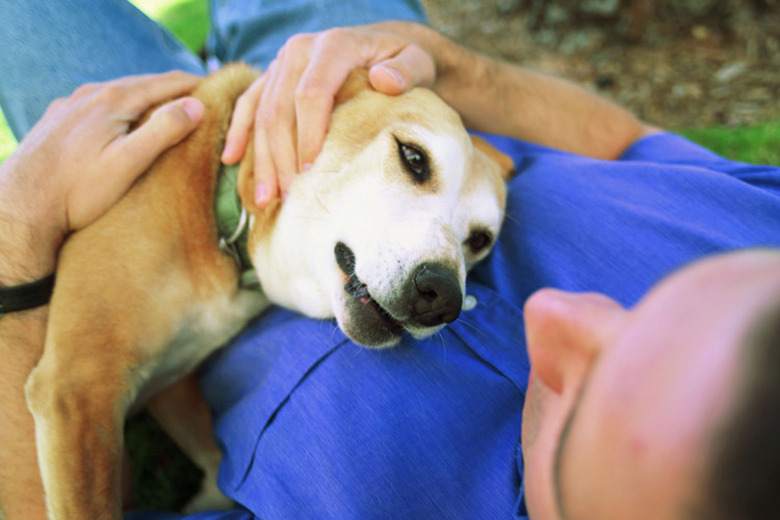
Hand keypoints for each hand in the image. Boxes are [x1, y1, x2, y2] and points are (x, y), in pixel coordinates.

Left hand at [0, 71, 203, 281]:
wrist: (22, 206)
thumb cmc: (78, 191)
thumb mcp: (129, 163)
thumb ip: (163, 130)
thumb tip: (197, 105)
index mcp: (114, 100)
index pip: (167, 83)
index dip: (197, 86)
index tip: (222, 91)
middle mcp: (91, 94)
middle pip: (144, 84)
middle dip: (175, 91)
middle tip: (203, 101)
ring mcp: (72, 105)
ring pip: (121, 94)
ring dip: (149, 99)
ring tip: (171, 111)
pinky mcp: (60, 119)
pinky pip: (100, 105)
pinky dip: (124, 109)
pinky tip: (126, 123)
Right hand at [221, 22, 436, 207]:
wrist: (387, 45)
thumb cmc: (405, 58)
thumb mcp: (418, 60)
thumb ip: (407, 70)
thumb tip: (385, 80)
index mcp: (332, 46)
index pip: (311, 94)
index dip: (308, 135)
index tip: (312, 172)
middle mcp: (299, 51)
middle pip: (279, 109)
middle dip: (281, 158)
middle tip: (289, 199)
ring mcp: (282, 63)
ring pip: (261, 113)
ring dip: (261, 158)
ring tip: (265, 199)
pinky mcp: (274, 76)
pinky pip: (249, 104)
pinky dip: (240, 134)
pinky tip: (232, 161)